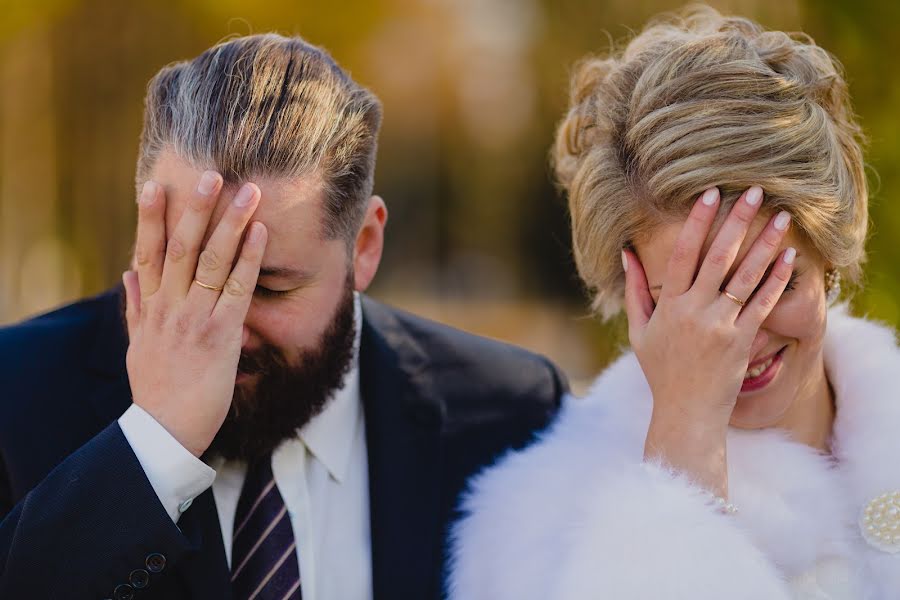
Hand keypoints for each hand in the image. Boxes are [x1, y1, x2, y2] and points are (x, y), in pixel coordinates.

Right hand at [121, 172, 265, 456]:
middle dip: (194, 208)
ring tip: (248, 192)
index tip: (154, 184)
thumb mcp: (138, 345)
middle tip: (210, 173)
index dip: (149, 218)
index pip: (146, 253)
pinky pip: (237, 289)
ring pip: (211, 260)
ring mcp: (194, 318)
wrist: (166, 431)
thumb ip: (135, 307)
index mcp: (149, 308)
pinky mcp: (221, 334)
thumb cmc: (155, 388)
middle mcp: (168, 306)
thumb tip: (128, 272)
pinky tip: (261, 234)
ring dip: (230, 223)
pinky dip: (249, 259)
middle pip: (179, 247)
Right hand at [621, 186, 794, 496]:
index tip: (710, 194)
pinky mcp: (743, 340)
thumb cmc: (661, 371)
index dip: (697, 223)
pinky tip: (788, 256)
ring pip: (746, 277)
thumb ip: (636, 290)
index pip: (683, 255)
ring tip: (782, 217)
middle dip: (736, 222)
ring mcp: (721, 326)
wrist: (686, 413)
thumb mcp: (639, 331)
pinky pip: (763, 303)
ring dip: (765, 244)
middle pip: (718, 258)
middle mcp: (695, 311)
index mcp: (669, 306)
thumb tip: (627, 254)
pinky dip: (776, 279)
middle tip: (754, 191)